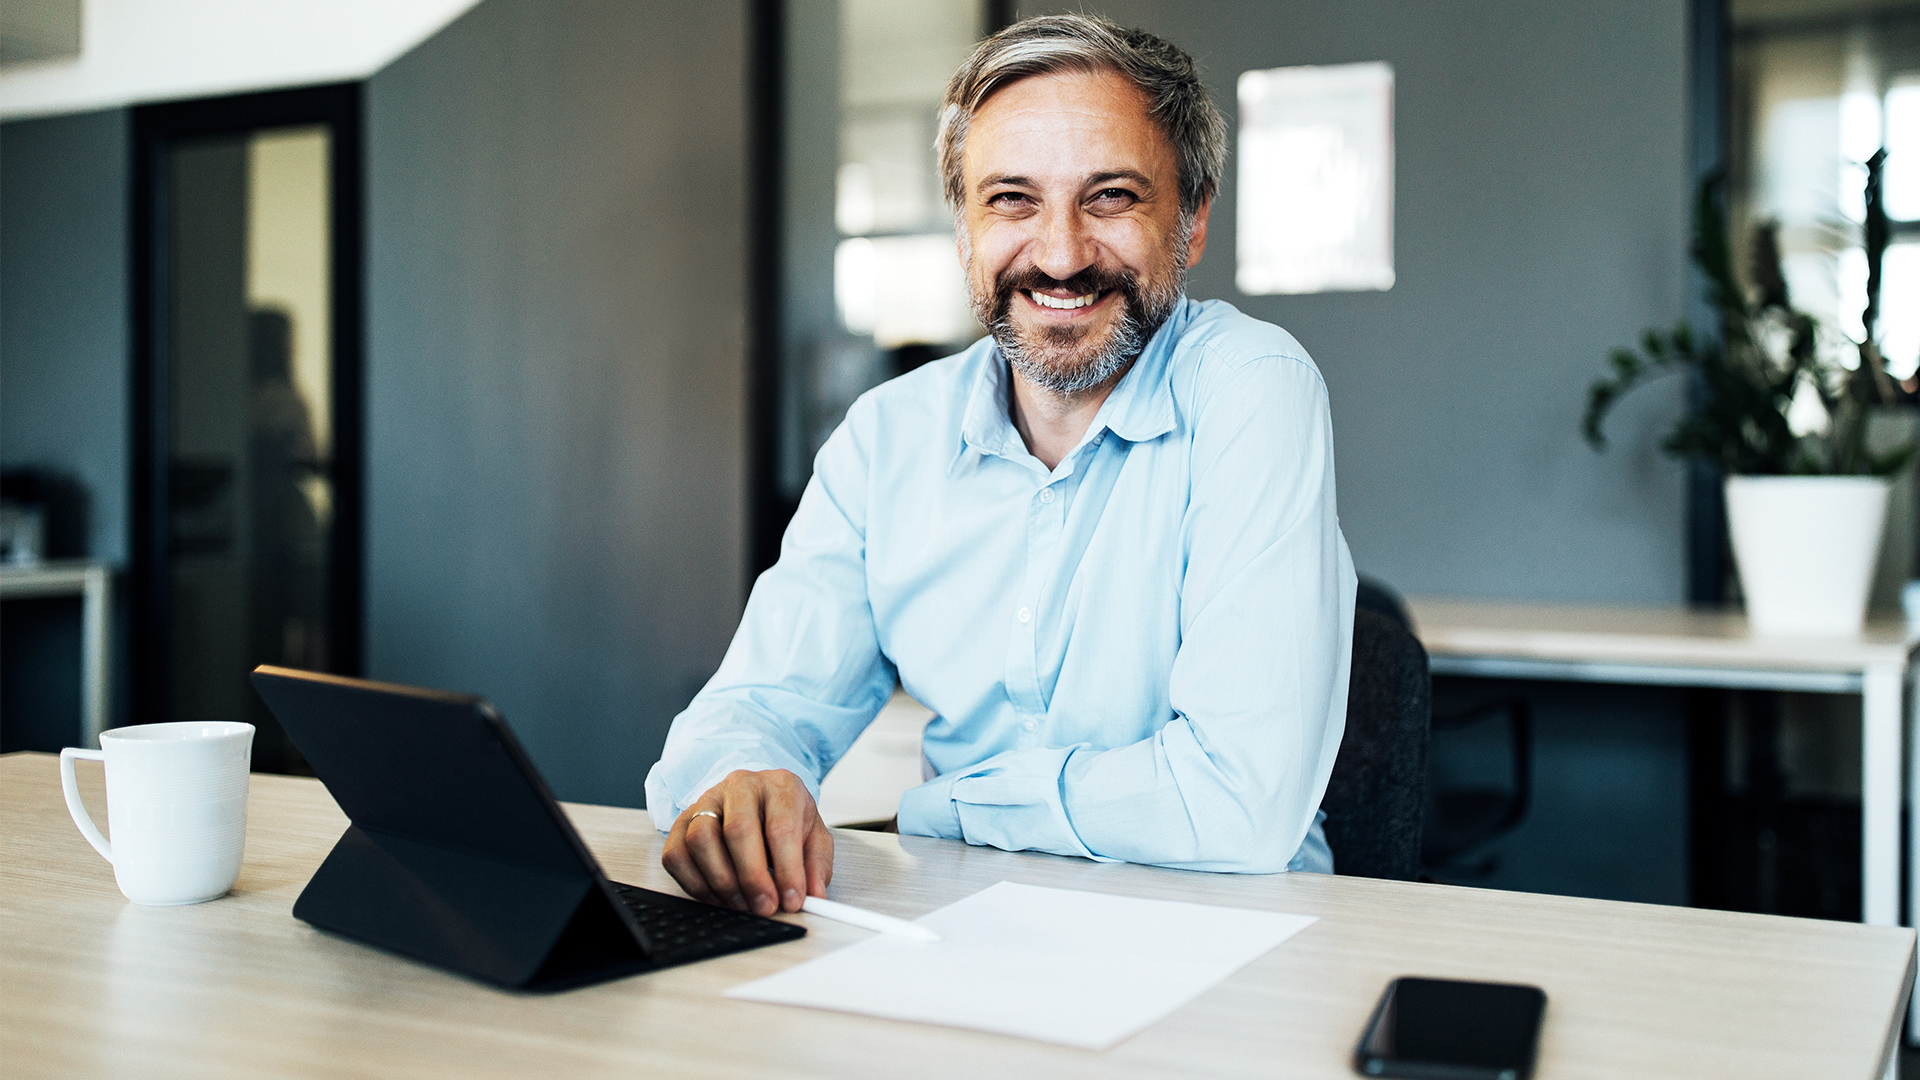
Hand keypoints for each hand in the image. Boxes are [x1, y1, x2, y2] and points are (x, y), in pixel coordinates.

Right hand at [660, 769, 832, 915]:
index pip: (781, 826)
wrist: (759, 799)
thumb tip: (813, 894)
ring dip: (722, 882)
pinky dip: (694, 883)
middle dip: (752, 878)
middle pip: (737, 830)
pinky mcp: (682, 821)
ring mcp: (707, 801)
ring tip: (742, 904)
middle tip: (764, 907)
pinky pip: (676, 854)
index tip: (792, 899)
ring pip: (701, 840)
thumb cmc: (786, 817)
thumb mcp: (814, 835)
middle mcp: (740, 787)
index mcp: (779, 786)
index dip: (787, 869)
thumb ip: (817, 864)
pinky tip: (717, 896)